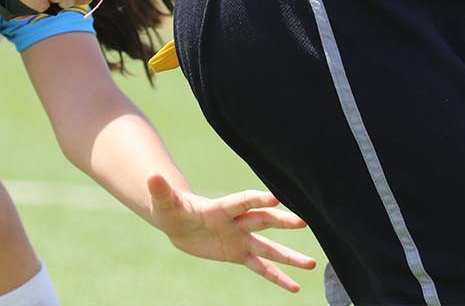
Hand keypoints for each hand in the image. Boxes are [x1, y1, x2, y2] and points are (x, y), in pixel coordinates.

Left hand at [147, 173, 316, 292]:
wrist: (179, 222)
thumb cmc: (172, 208)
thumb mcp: (164, 202)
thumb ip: (161, 191)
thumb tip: (151, 177)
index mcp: (220, 208)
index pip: (241, 202)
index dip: (255, 199)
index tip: (275, 199)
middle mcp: (236, 222)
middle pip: (262, 221)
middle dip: (282, 222)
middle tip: (303, 222)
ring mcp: (241, 239)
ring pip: (269, 248)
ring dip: (289, 257)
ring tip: (312, 265)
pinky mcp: (239, 254)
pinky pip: (261, 268)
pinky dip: (278, 278)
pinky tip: (295, 288)